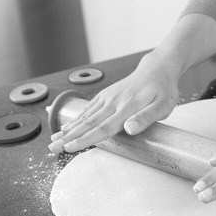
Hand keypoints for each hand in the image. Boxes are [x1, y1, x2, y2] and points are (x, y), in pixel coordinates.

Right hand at [48, 52, 178, 152]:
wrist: (157, 68)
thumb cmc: (164, 90)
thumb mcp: (163, 106)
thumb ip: (146, 117)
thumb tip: (129, 129)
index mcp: (128, 107)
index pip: (104, 127)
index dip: (86, 139)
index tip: (70, 148)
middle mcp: (114, 102)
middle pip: (88, 123)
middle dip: (69, 137)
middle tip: (51, 148)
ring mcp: (109, 97)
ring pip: (85, 116)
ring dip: (68, 129)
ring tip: (53, 140)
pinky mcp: (107, 95)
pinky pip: (88, 108)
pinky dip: (76, 118)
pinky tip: (67, 126)